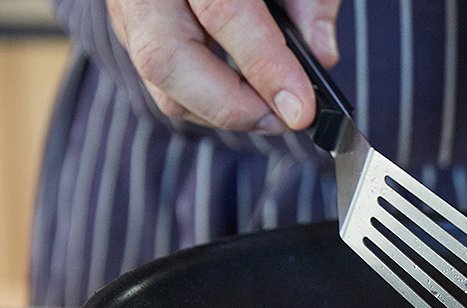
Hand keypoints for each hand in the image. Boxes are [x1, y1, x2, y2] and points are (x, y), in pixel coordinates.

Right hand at [105, 0, 339, 132]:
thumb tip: (320, 54)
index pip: (223, 12)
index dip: (266, 66)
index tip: (300, 107)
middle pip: (166, 59)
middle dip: (232, 105)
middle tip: (283, 118)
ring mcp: (126, 6)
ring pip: (159, 82)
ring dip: (220, 111)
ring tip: (270, 109)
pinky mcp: (128, 28)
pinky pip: (160, 83)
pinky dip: (206, 101)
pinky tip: (244, 95)